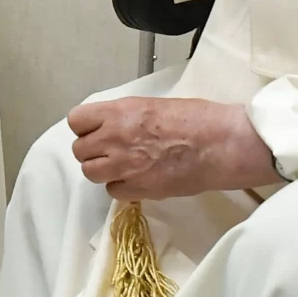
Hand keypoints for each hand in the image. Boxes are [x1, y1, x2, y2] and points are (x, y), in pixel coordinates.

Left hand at [66, 96, 278, 201]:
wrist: (221, 144)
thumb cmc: (198, 118)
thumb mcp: (154, 105)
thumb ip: (126, 116)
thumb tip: (114, 125)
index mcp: (119, 112)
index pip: (76, 121)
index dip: (85, 127)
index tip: (96, 130)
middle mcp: (115, 139)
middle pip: (80, 150)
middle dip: (93, 151)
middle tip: (111, 150)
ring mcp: (125, 166)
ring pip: (91, 173)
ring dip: (103, 170)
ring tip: (122, 166)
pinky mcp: (139, 189)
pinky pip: (113, 191)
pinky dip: (122, 187)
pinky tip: (138, 179)